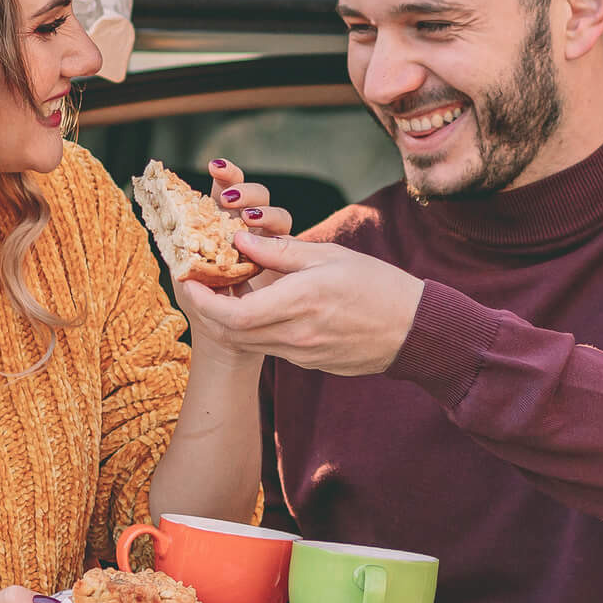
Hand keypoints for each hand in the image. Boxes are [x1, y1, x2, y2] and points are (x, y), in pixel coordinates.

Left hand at [175, 231, 425, 375]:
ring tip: (222, 292)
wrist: (413, 330)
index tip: (188, 281)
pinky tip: (254, 307)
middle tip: (196, 285)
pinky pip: (269, 348)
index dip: (204, 302)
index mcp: (301, 301)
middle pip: (232, 333)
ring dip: (227, 321)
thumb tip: (238, 238)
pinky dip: (252, 329)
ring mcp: (302, 354)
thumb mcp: (329, 256)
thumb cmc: (376, 285)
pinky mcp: (309, 363)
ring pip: (247, 343)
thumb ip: (280, 250)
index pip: (235, 314)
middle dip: (207, 312)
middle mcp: (297, 334)